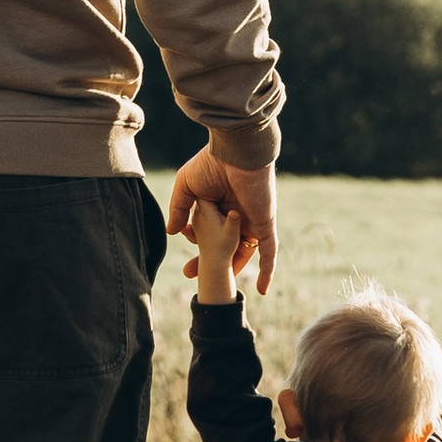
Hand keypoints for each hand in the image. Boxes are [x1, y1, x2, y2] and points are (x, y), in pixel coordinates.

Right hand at [167, 146, 277, 292]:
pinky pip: (269, 251)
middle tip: (191, 274)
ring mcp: (252, 220)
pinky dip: (267, 270)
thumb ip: (179, 208)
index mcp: (219, 204)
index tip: (184, 243)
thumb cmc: (211, 162)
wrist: (237, 152)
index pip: (208, 230)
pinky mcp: (265, 224)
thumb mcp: (186, 186)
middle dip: (209, 261)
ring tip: (215, 286)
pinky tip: (263, 289)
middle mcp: (237, 214)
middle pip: (225, 245)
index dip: (195, 241)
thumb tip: (172, 231)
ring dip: (232, 269)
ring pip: (243, 252)